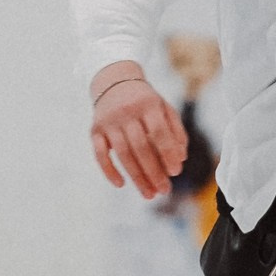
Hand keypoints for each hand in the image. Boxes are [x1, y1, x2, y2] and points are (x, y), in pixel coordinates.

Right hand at [88, 61, 187, 199]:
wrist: (114, 82)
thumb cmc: (145, 101)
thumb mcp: (164, 108)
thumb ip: (175, 131)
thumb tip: (180, 159)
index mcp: (148, 104)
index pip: (159, 133)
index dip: (168, 154)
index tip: (175, 173)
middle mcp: (127, 112)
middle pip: (141, 147)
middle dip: (154, 172)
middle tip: (164, 190)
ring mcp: (109, 121)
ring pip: (122, 154)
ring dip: (136, 177)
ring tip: (149, 194)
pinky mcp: (94, 130)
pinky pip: (99, 154)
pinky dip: (109, 170)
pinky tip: (121, 184)